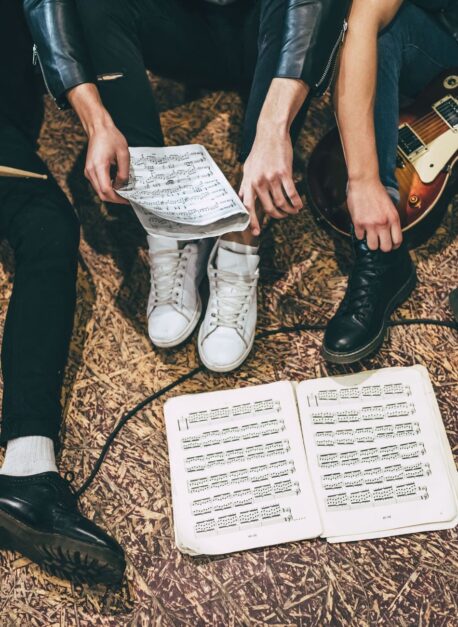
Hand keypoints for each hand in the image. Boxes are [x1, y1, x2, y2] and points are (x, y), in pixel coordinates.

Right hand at [66, 83, 129, 204]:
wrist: (98, 128)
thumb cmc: (111, 138)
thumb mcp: (123, 154)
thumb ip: (123, 172)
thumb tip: (122, 186)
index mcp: (98, 167)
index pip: (107, 190)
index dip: (118, 198)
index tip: (128, 200)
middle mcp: (90, 171)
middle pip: (102, 194)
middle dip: (115, 199)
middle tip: (127, 198)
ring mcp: (88, 172)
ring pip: (99, 191)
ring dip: (112, 194)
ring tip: (124, 192)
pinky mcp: (89, 171)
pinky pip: (98, 185)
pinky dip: (107, 188)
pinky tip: (117, 185)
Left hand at [239, 130, 302, 235]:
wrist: (271, 133)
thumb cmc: (260, 151)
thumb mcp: (248, 167)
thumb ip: (245, 184)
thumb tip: (240, 197)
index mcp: (249, 182)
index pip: (248, 206)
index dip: (252, 221)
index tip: (256, 232)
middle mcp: (258, 182)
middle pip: (268, 208)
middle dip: (276, 215)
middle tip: (282, 216)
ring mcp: (271, 178)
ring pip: (281, 203)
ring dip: (288, 210)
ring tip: (292, 211)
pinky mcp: (284, 173)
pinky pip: (292, 193)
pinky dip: (296, 202)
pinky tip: (299, 205)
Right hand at [347, 178, 402, 251]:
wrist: (364, 182)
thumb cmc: (377, 191)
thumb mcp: (390, 206)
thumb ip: (391, 220)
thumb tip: (389, 233)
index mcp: (393, 218)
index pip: (398, 241)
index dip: (394, 245)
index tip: (391, 244)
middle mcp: (383, 223)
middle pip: (386, 247)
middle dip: (383, 247)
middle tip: (380, 243)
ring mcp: (370, 225)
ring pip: (372, 246)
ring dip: (371, 243)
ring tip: (370, 237)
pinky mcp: (359, 223)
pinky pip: (360, 237)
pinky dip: (361, 234)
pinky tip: (361, 228)